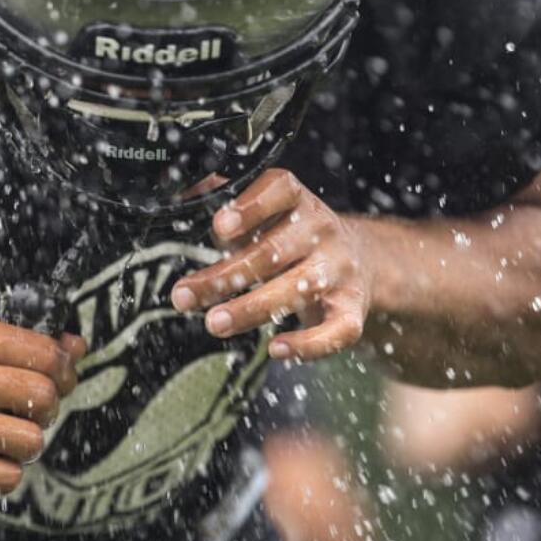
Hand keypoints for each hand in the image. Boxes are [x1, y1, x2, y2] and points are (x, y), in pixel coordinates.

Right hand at [0, 315, 86, 502]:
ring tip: (1, 439)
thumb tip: (76, 347)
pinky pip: (6, 477)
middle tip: (25, 414)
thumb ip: (17, 342)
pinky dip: (3, 473)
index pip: (44, 354)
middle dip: (45, 411)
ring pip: (31, 441)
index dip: (63, 371)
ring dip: (25, 445)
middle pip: (43, 398)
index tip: (58, 381)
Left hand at [170, 169, 372, 361]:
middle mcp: (321, 231)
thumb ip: (223, 199)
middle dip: (224, 276)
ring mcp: (339, 270)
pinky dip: (308, 344)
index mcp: (297, 201)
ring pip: (298, 290)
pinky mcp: (352, 308)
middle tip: (185, 296)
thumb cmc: (292, 235)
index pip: (279, 191)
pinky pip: (336, 331)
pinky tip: (276, 349)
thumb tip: (180, 192)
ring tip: (215, 323)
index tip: (219, 226)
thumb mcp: (262, 210)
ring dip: (251, 309)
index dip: (251, 207)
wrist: (360, 258)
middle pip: (272, 252)